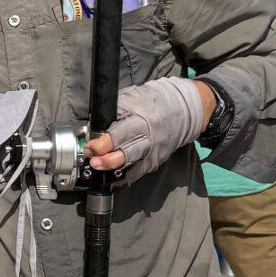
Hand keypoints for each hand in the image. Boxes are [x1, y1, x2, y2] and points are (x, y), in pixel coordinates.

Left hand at [85, 78, 212, 183]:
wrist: (184, 109)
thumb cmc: (155, 101)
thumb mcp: (133, 97)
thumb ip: (115, 112)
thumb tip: (95, 127)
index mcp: (141, 120)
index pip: (119, 135)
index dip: (103, 143)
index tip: (91, 146)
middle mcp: (149, 139)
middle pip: (127, 154)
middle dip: (107, 161)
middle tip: (93, 162)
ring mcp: (153, 152)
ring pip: (132, 166)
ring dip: (114, 171)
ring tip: (100, 171)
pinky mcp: (156, 161)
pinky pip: (138, 173)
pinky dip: (125, 178)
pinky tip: (113, 179)